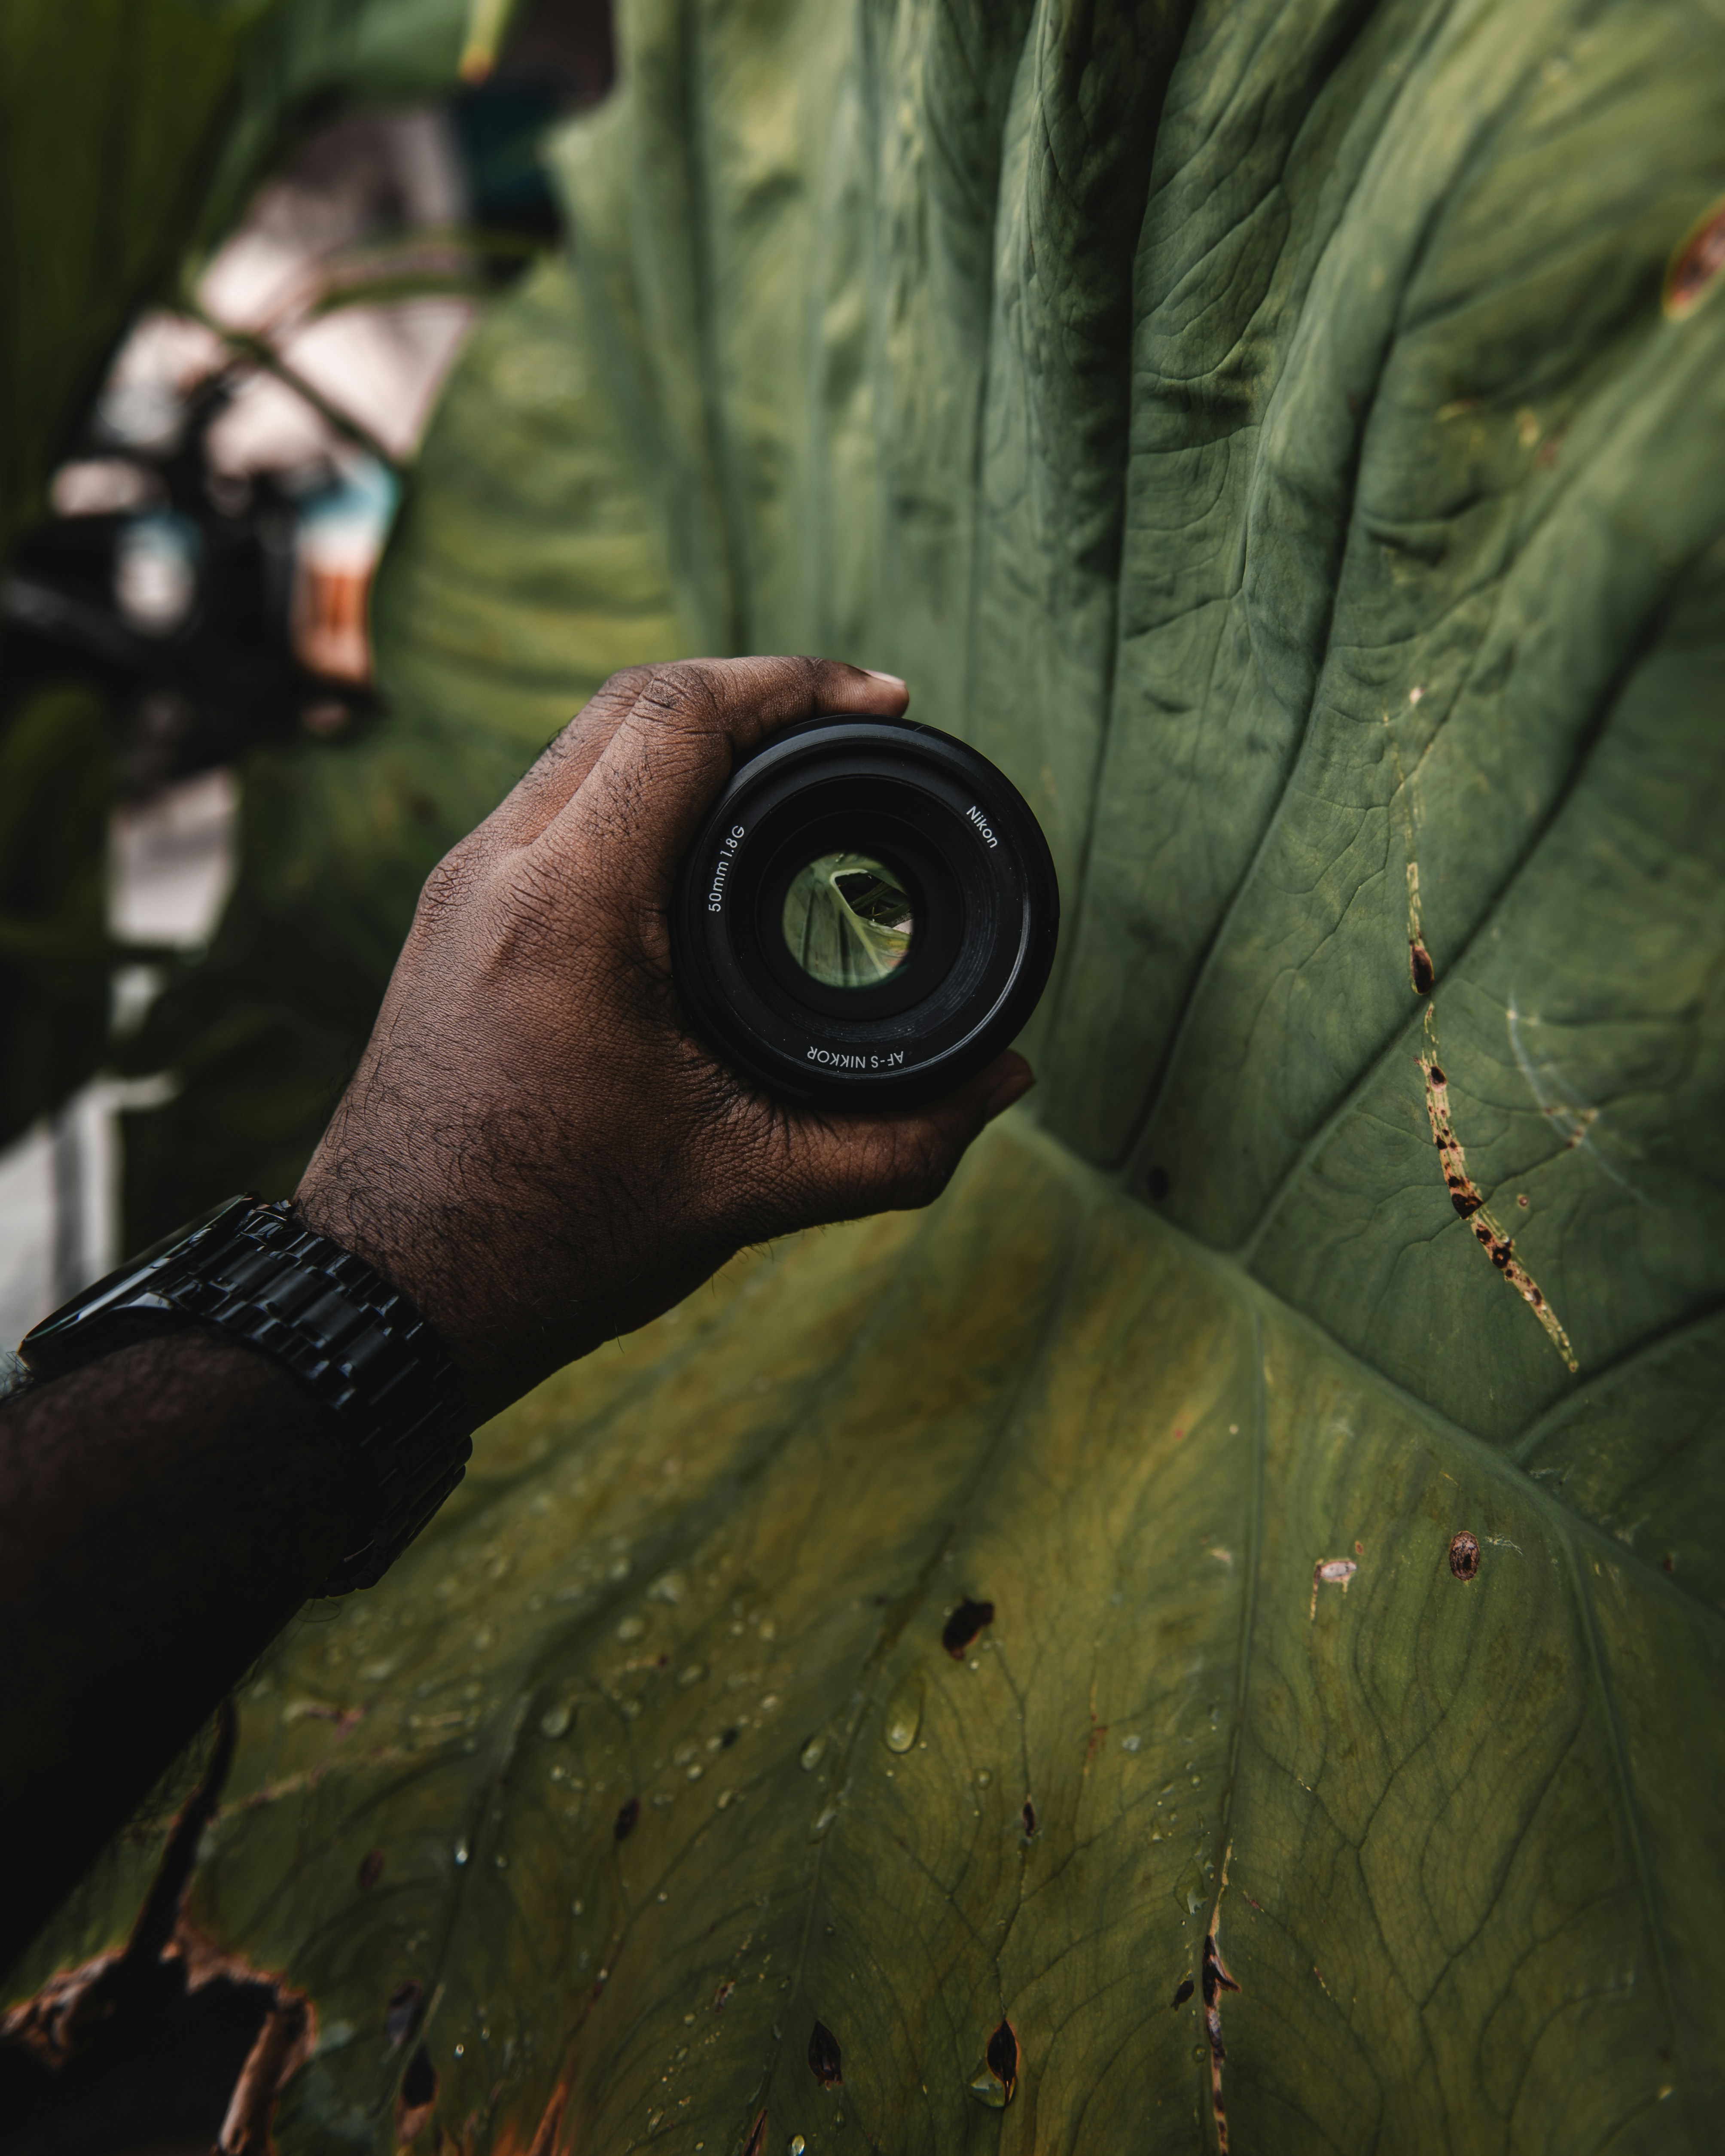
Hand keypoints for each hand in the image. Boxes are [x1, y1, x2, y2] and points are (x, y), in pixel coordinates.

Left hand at [294, 657, 1033, 1421]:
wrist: (394, 1289)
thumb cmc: (552, 1238)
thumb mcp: (747, 1186)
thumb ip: (895, 1139)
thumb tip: (1005, 1081)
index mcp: (571, 907)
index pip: (686, 716)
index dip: (802, 684)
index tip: (887, 701)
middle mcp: (499, 867)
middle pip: (636, 698)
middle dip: (757, 690)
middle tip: (853, 721)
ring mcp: (463, 883)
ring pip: (586, 739)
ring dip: (691, 729)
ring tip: (787, 761)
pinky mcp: (453, 912)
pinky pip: (554, 794)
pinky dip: (638, 779)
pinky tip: (697, 828)